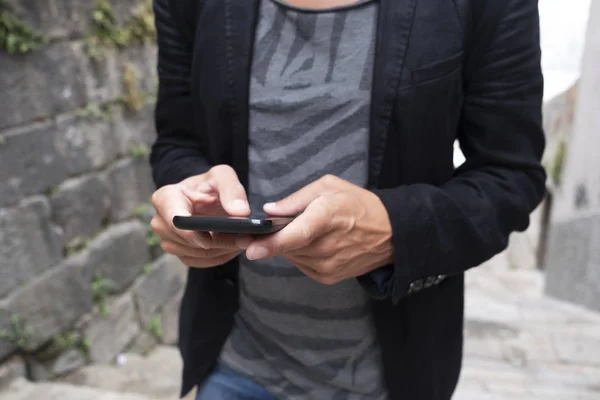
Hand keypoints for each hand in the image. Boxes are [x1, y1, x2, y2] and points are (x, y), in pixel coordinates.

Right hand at [150, 165, 252, 267]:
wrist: (206, 196)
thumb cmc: (210, 184)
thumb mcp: (223, 176)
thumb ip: (232, 190)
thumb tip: (241, 212)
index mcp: (165, 198)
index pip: (175, 221)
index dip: (193, 233)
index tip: (211, 239)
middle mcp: (161, 222)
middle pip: (190, 241)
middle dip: (220, 241)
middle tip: (247, 238)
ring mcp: (169, 241)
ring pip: (199, 254)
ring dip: (224, 249)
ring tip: (244, 239)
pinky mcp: (181, 253)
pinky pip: (203, 262)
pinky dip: (222, 255)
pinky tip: (234, 245)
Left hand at [246, 175, 393, 284]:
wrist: (390, 234)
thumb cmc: (358, 205)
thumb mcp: (329, 187)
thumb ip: (296, 198)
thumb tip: (269, 211)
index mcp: (328, 217)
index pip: (296, 234)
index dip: (272, 243)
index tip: (252, 249)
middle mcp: (327, 245)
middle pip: (287, 246)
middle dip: (272, 239)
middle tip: (262, 230)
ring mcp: (328, 264)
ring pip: (291, 256)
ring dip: (289, 245)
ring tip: (305, 230)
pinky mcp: (328, 276)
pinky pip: (301, 264)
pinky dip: (300, 254)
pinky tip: (313, 242)